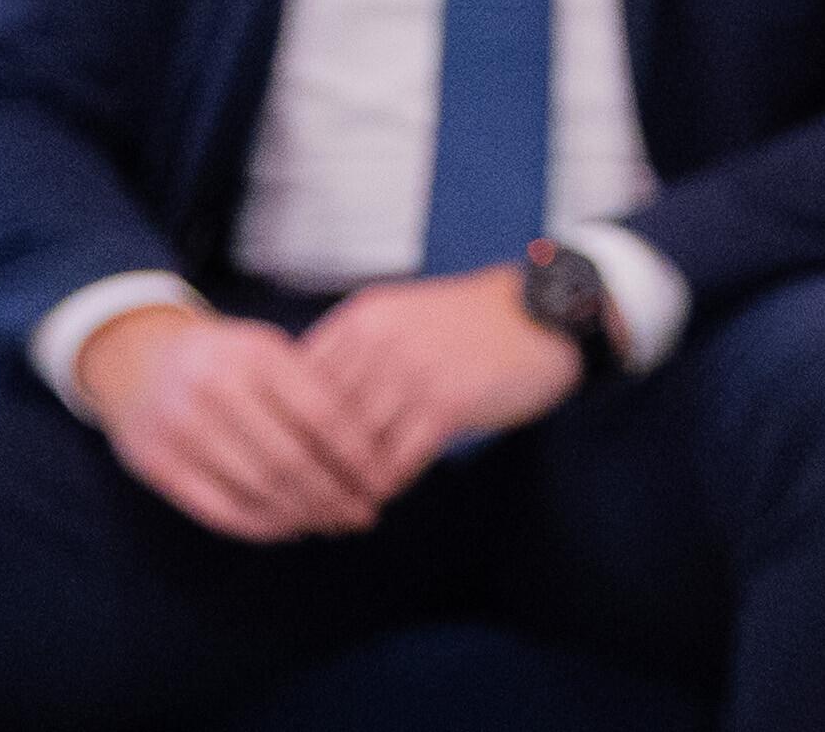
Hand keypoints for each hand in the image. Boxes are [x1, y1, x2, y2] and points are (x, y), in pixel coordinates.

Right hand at [90, 303, 388, 541]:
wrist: (136, 359)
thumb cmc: (225, 359)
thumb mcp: (266, 352)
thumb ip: (313, 389)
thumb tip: (370, 455)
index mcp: (254, 353)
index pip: (320, 413)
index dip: (355, 454)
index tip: (381, 481)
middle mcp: (213, 388)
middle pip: (289, 458)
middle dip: (333, 495)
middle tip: (362, 515)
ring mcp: (179, 427)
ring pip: (256, 488)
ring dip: (301, 515)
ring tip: (332, 524)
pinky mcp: (155, 463)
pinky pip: (218, 508)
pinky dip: (260, 526)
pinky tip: (289, 528)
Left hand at [291, 267, 584, 502]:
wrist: (544, 313)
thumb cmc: (466, 323)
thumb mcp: (400, 319)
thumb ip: (353, 353)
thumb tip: (300, 409)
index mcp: (360, 319)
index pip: (296, 384)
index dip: (285, 429)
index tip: (280, 463)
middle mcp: (380, 342)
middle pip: (319, 422)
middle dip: (309, 467)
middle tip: (302, 501)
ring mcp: (413, 372)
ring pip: (355, 448)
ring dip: (345, 485)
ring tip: (337, 509)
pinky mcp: (447, 403)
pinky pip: (397, 461)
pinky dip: (385, 485)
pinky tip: (382, 496)